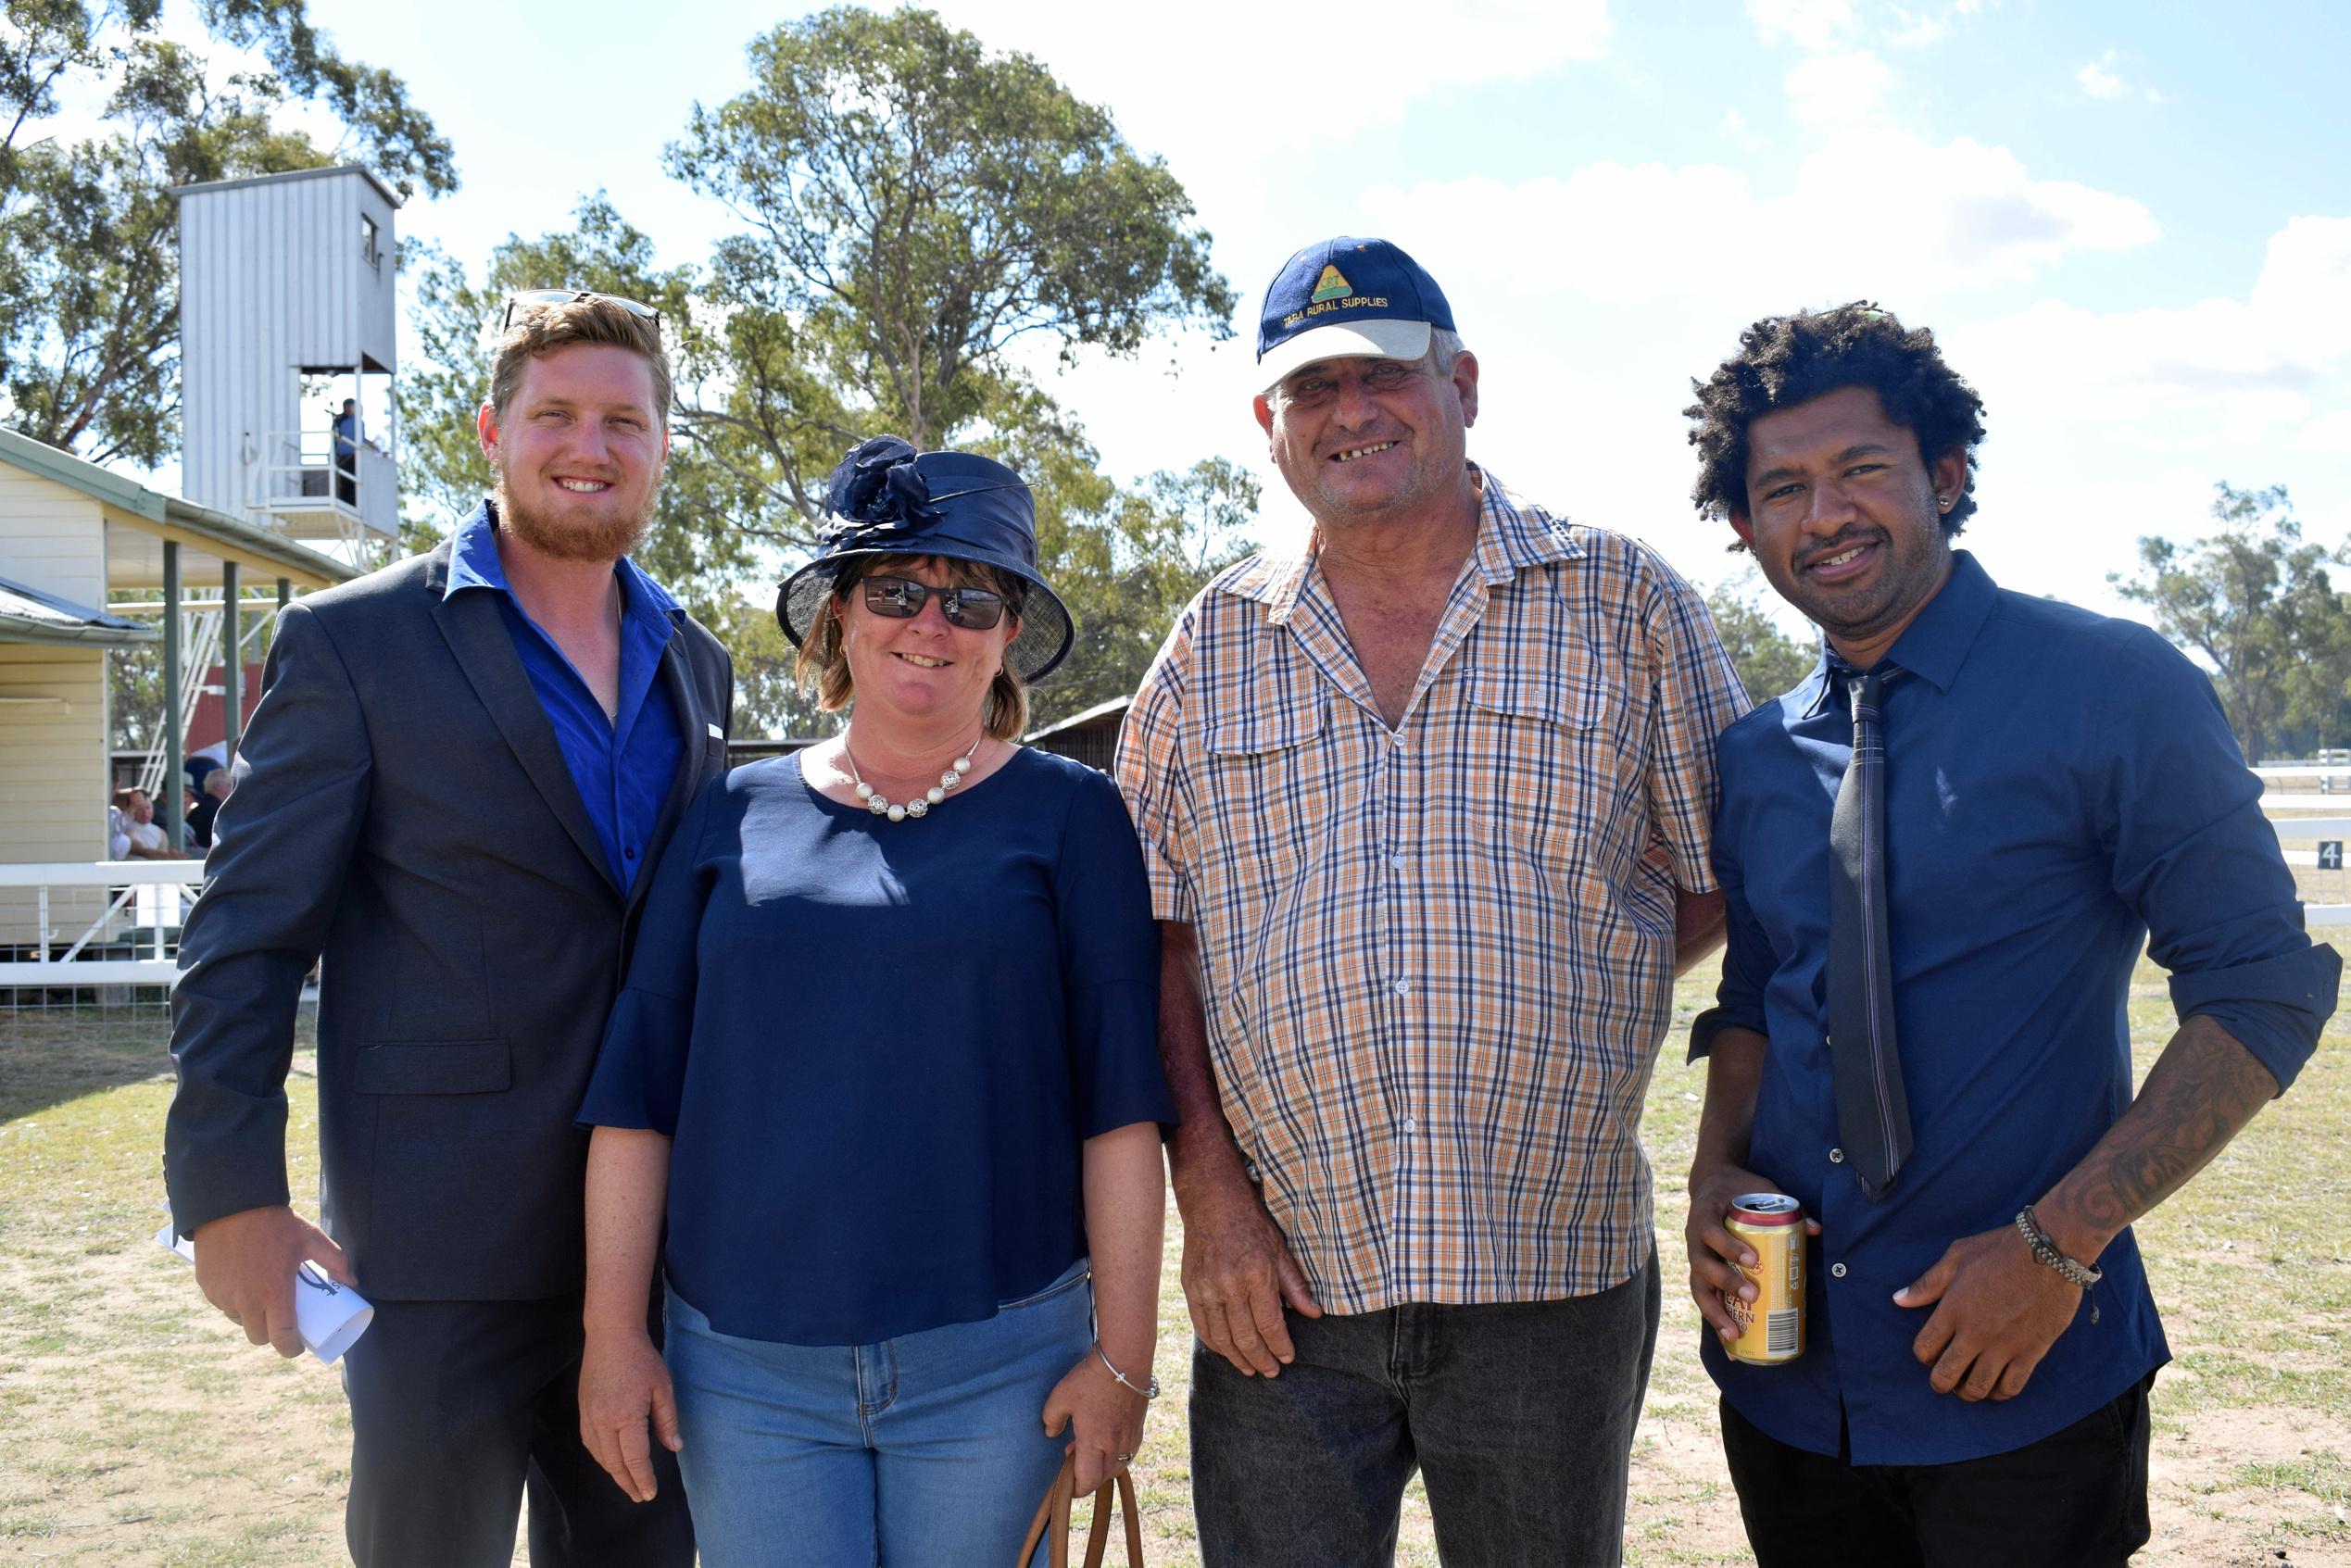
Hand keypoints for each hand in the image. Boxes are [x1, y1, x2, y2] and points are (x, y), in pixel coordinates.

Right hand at [191, 1205, 352, 1358]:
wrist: (232, 1205)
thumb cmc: (275, 1223)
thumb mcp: (311, 1238)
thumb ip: (335, 1260)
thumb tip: (351, 1282)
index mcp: (273, 1294)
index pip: (282, 1338)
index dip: (292, 1348)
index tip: (298, 1345)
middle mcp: (245, 1301)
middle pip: (258, 1336)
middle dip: (271, 1334)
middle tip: (281, 1320)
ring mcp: (223, 1295)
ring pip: (238, 1320)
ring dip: (250, 1317)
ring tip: (262, 1300)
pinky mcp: (207, 1287)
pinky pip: (222, 1304)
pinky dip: (232, 1302)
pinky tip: (242, 1286)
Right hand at [578, 1325, 681, 1501]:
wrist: (611, 1336)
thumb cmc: (642, 1359)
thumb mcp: (663, 1388)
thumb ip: (668, 1420)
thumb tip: (675, 1447)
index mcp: (626, 1416)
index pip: (635, 1459)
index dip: (643, 1479)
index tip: (650, 1494)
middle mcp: (603, 1422)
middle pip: (615, 1463)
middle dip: (628, 1483)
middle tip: (640, 1496)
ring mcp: (589, 1417)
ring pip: (600, 1456)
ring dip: (614, 1473)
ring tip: (628, 1483)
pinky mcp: (583, 1411)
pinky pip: (590, 1444)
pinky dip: (602, 1458)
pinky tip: (611, 1461)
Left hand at [1041, 1351, 1147, 1495]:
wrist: (1126, 1359)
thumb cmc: (1091, 1378)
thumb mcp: (1060, 1396)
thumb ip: (1051, 1419)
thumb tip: (1051, 1434)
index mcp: (1094, 1443)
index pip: (1087, 1481)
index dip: (1076, 1488)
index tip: (1066, 1483)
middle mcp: (1115, 1446)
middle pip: (1102, 1478)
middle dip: (1087, 1477)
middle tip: (1073, 1458)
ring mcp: (1130, 1438)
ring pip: (1118, 1467)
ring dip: (1102, 1465)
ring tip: (1089, 1446)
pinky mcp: (1139, 1427)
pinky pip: (1129, 1452)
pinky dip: (1116, 1454)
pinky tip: (1107, 1437)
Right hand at [1174, 1166, 1320, 1376]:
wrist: (1212, 1203)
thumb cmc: (1251, 1225)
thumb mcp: (1280, 1251)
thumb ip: (1295, 1286)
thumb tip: (1314, 1314)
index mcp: (1256, 1275)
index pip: (1270, 1324)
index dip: (1280, 1346)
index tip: (1288, 1357)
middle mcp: (1229, 1285)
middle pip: (1246, 1337)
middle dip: (1261, 1359)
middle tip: (1272, 1371)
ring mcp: (1206, 1288)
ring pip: (1223, 1338)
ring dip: (1238, 1358)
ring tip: (1251, 1369)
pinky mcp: (1191, 1288)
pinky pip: (1202, 1326)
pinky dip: (1215, 1344)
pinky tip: (1227, 1352)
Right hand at [1684, 1161, 1818, 1343]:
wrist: (1712, 1186)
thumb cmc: (1739, 1190)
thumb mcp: (1761, 1190)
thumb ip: (1787, 1207)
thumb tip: (1817, 1230)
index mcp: (1704, 1215)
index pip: (1711, 1232)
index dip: (1729, 1247)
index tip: (1752, 1259)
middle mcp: (1693, 1240)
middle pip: (1702, 1266)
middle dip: (1726, 1283)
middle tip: (1752, 1296)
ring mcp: (1695, 1259)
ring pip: (1699, 1290)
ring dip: (1715, 1314)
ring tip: (1734, 1336)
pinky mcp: (1701, 1275)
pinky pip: (1705, 1301)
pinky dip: (1716, 1323)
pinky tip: (1731, 1346)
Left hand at [1896, 1225, 2082, 1400]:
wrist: (2050, 1251)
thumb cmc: (1999, 1249)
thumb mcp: (1956, 1257)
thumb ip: (1927, 1283)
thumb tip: (1898, 1300)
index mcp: (1953, 1309)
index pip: (1925, 1347)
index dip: (1923, 1355)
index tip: (1929, 1353)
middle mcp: (1975, 1332)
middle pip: (1947, 1375)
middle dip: (1940, 1383)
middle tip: (1943, 1380)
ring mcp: (2004, 1345)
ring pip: (1978, 1387)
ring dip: (1968, 1393)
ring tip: (1967, 1387)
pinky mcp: (2031, 1352)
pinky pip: (2011, 1386)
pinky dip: (2000, 1393)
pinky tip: (1996, 1387)